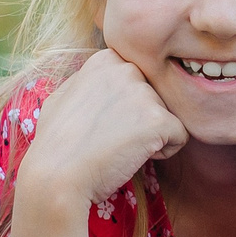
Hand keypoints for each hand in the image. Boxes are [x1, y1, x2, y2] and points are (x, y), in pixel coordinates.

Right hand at [22, 49, 188, 206]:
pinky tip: (133, 157)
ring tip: (118, 148)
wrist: (56, 176)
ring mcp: (144, 93)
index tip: (104, 122)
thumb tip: (107, 77)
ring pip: (167, 115)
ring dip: (151, 136)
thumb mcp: (63, 96)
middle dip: (141, 119)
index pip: (138, 80)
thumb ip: (90, 81)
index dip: (126, 105)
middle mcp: (127, 69)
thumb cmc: (55, 143)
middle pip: (155, 96)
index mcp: (106, 60)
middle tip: (111, 137)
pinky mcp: (159, 119)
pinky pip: (180, 136)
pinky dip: (164, 152)